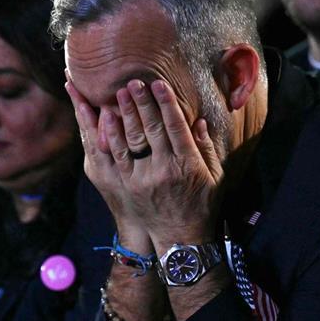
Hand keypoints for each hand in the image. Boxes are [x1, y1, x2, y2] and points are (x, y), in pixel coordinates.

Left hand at [67, 76, 223, 244]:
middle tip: (134, 81)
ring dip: (124, 114)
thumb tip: (199, 120)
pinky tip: (105, 117)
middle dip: (142, 102)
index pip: (175, 127)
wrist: (181, 239)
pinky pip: (116, 156)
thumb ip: (206, 147)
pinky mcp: (127, 185)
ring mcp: (142, 179)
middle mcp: (164, 169)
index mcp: (187, 164)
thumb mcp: (214, 176)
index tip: (159, 84)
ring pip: (131, 140)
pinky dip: (110, 135)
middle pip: (151, 129)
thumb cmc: (202, 204)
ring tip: (119, 92)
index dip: (167, 104)